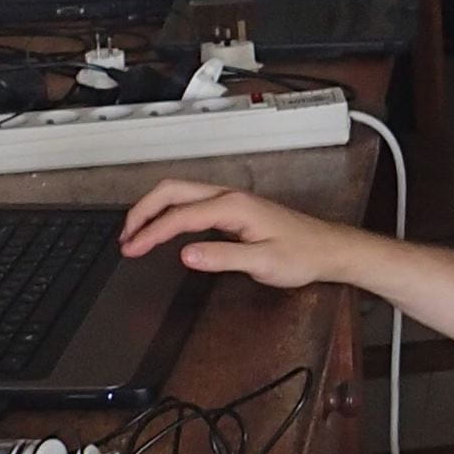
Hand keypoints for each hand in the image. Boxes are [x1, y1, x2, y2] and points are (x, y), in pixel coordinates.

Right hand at [119, 180, 354, 289]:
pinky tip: (163, 230)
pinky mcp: (234, 209)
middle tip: (124, 237)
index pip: (180, 216)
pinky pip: (192, 203)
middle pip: (173, 191)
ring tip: (134, 234)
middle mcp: (229, 197)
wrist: (329, 249)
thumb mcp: (263, 262)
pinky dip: (170, 213)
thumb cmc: (302, 255)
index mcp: (233, 206)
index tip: (131, 250)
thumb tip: (185, 254)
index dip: (151, 233)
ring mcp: (231, 201)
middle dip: (143, 211)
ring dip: (154, 210)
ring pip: (181, 194)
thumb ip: (222, 257)